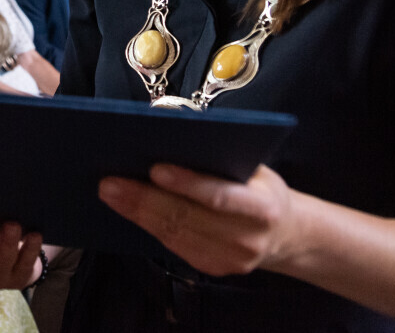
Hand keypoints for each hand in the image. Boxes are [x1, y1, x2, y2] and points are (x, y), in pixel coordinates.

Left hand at [98, 163, 299, 277]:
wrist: (285, 234)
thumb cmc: (259, 187)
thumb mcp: (254, 166)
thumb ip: (220, 153)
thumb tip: (169, 126)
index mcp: (263, 207)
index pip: (220, 196)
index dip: (187, 184)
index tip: (154, 169)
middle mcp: (248, 238)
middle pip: (188, 218)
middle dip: (145, 198)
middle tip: (109, 182)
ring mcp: (230, 259)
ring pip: (174, 234)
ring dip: (137, 213)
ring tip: (109, 193)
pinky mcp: (212, 268)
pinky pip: (174, 246)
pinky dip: (147, 226)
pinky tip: (127, 209)